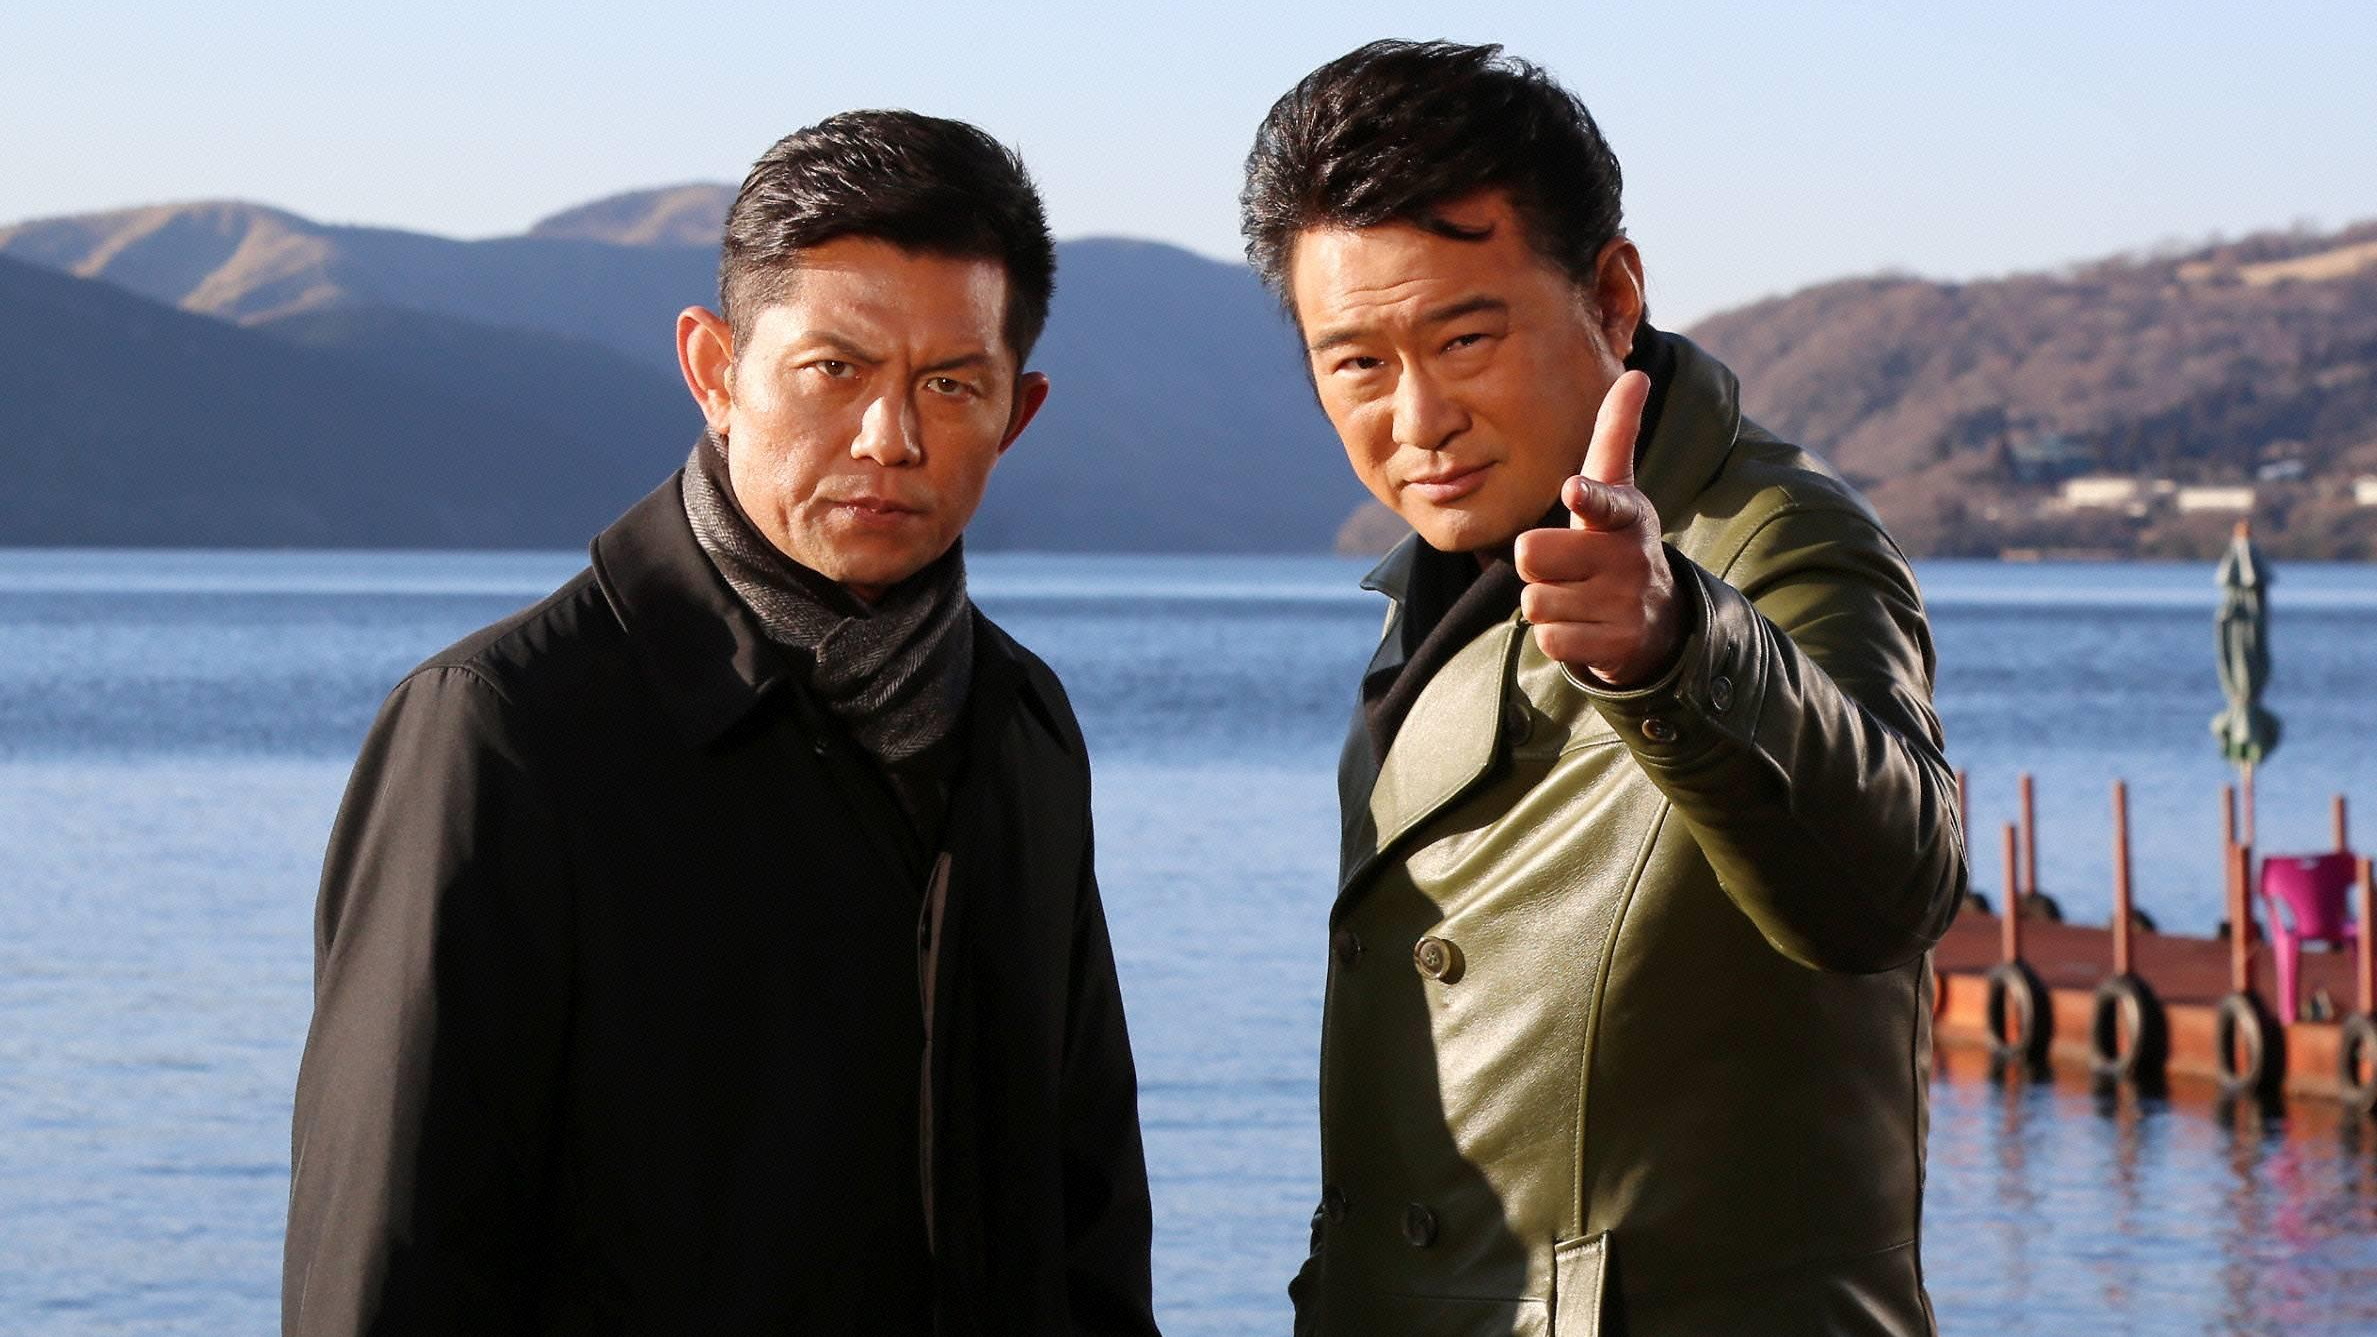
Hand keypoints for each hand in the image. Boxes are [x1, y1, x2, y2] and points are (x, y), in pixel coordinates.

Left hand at [1513, 370, 1679, 686]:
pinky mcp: (1616, 646)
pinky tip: (1585, 627)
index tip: (1574, 490)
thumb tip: (1636, 374)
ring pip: (1535, 601)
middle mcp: (1629, 557)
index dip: (1587, 497)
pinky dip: (1557, 638)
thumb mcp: (1621, 491)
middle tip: (1567, 565)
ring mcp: (1626, 604)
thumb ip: (1617, 435)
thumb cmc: (1618, 542)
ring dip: (1547, 603)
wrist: (1658, 621)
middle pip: (1531, 554)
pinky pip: (1548, 639)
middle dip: (1536, 563)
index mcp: (1625, 514)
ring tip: (1581, 597)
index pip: (1603, 501)